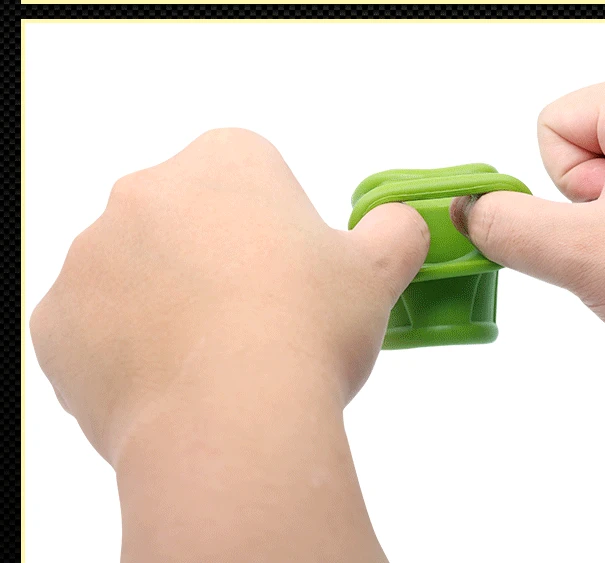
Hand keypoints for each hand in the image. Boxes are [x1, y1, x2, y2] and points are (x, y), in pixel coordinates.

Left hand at [29, 128, 429, 561]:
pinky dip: (124, 352)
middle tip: (255, 322)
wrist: (231, 419)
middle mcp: (143, 192)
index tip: (291, 276)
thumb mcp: (377, 272)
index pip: (250, 175)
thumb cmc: (309, 328)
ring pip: (135, 275)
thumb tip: (400, 223)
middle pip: (186, 221)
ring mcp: (89, 256)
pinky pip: (92, 329)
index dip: (276, 227)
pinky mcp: (55, 322)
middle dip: (215, 260)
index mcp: (225, 161)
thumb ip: (394, 233)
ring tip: (213, 362)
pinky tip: (169, 386)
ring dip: (166, 305)